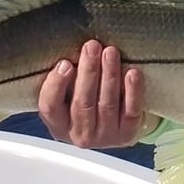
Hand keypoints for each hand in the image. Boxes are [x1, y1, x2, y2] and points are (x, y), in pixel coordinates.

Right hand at [37, 39, 152, 147]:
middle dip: (88, 72)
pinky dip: (133, 92)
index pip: (50, 106)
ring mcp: (105, 136)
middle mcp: (80, 134)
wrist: (110, 132)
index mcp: (59, 125)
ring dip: (109, 76)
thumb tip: (69, 52)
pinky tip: (132, 73)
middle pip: (83, 103)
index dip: (56, 85)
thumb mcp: (66, 100)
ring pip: (107, 104)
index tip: (65, 63)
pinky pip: (131, 112)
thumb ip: (64, 82)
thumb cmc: (84, 107)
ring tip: (110, 52)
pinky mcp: (127, 133)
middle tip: (92, 47)